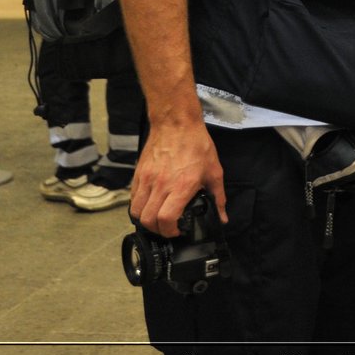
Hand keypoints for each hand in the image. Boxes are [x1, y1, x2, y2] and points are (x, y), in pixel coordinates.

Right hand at [128, 119, 227, 236]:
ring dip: (145, 220)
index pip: (166, 218)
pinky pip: (132, 197)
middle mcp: (161, 185)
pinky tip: (149, 204)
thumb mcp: (214, 171)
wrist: (176, 123)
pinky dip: (138, 206)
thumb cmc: (197, 145)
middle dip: (157, 230)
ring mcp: (147, 179)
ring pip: (136, 211)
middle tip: (166, 228)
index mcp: (181, 186)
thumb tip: (222, 217)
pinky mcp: (138, 173)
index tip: (177, 231)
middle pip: (148, 220)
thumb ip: (218, 198)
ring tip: (156, 219)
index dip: (169, 231)